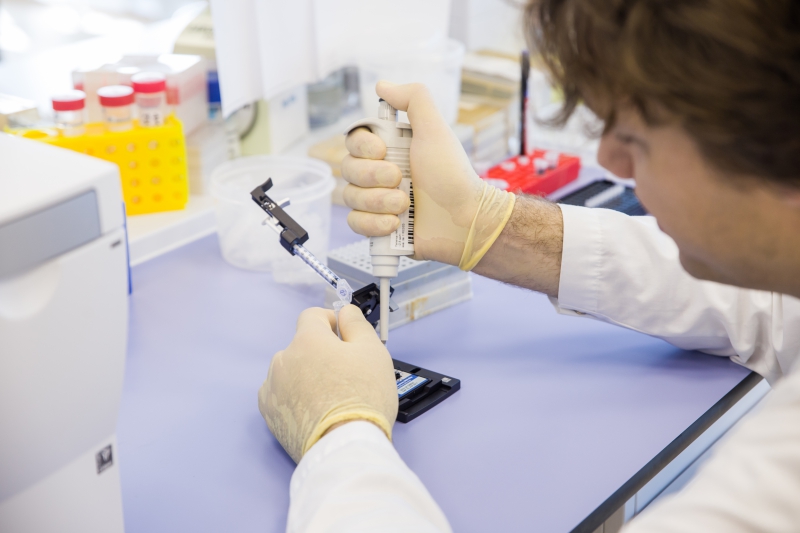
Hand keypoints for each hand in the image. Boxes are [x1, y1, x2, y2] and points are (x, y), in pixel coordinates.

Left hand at [258, 305, 397, 462]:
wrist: (345, 446)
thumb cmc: (362, 398)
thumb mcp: (373, 351)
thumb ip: (356, 324)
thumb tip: (345, 312)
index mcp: (307, 340)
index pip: (313, 316)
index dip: (331, 322)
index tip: (343, 336)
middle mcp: (283, 359)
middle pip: (302, 345)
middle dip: (320, 352)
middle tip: (344, 373)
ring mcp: (273, 387)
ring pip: (290, 370)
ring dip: (305, 374)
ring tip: (329, 396)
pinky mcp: (269, 414)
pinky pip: (280, 394)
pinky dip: (293, 396)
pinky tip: (313, 409)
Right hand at [343, 81, 514, 269]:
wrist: (465, 220)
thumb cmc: (453, 175)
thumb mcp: (435, 130)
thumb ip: (414, 99)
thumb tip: (381, 85)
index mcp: (389, 148)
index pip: (353, 141)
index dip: (362, 147)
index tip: (383, 151)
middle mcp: (379, 172)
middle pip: (348, 169)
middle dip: (372, 177)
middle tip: (400, 180)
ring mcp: (377, 200)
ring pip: (349, 197)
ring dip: (377, 201)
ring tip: (404, 206)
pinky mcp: (377, 227)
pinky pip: (354, 223)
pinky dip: (372, 224)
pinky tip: (394, 224)